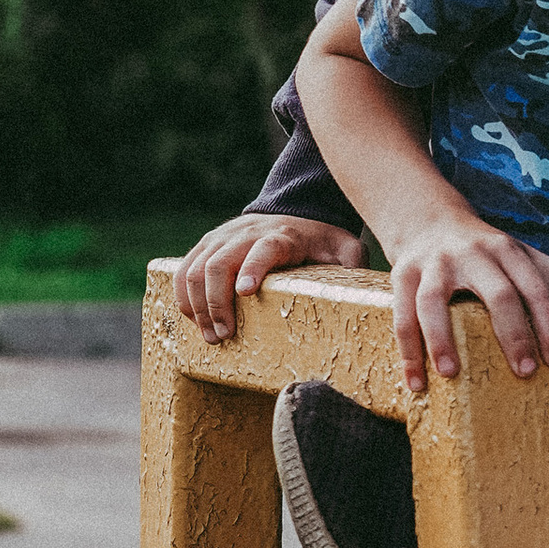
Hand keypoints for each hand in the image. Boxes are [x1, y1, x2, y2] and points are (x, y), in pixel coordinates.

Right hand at [174, 211, 364, 342]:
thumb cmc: (322, 240)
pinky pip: (184, 269)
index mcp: (282, 235)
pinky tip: (194, 321)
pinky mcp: (207, 244)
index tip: (245, 293)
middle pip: (219, 263)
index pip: (264, 248)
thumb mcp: (344, 248)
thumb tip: (365, 292)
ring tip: (212, 336)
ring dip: (197, 305)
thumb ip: (352, 264)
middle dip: (216, 302)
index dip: (252, 268)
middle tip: (225, 335)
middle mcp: (246, 232)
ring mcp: (222, 237)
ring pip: (195, 268)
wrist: (294, 211)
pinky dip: (183, 296)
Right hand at [385, 217, 548, 395]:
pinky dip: (407, 351)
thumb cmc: (483, 254)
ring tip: (451, 374)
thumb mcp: (516, 257)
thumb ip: (543, 285)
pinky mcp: (403, 272)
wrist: (430, 220)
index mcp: (508, 250)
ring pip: (434, 301)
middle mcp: (474, 252)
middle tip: (525, 373)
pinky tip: (416, 382)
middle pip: (498, 294)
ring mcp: (435, 261)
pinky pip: (402, 315)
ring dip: (441, 339)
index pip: (537, 289)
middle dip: (514, 336)